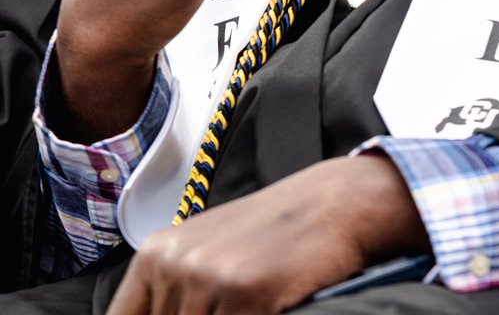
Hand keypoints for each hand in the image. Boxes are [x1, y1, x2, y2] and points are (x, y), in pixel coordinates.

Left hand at [106, 155, 429, 314]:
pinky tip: (271, 306)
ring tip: (255, 302)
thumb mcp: (211, 255)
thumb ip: (176, 296)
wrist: (335, 202)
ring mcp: (208, 278)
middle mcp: (174, 264)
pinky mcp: (245, 293)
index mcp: (157, 253)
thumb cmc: (277, 230)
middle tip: (236, 306)